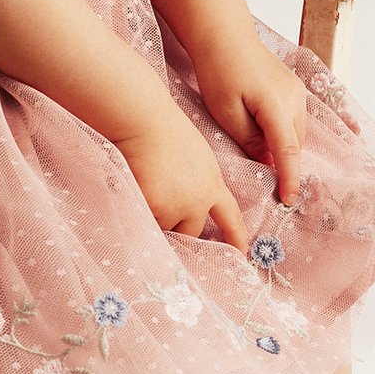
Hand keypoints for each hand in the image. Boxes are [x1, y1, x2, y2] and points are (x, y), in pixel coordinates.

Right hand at [111, 102, 249, 250]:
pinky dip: (137, 208)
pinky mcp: (154, 209)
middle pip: (192, 232)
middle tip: (163, 213)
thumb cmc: (165, 129)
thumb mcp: (197, 156)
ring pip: (163, 227)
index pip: (230, 217)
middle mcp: (199, 201)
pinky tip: (132, 186)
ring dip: (153, 215)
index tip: (241, 252)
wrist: (145, 121)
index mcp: (212, 184)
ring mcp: (176, 207)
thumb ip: (198, 181)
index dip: (236, 237)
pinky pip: (144, 220)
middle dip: (178, 227)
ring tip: (143, 186)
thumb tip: (189, 198)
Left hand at [192, 36, 313, 206]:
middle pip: (294, 144)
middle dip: (284, 164)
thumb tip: (267, 161)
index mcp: (277, 107)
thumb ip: (249, 141)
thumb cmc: (219, 72)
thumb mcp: (226, 113)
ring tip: (259, 155)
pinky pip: (293, 120)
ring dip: (283, 148)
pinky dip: (282, 133)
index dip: (290, 179)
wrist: (224, 36)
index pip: (289, 152)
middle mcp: (295, 99)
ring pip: (295, 133)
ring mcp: (298, 91)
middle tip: (266, 184)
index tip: (289, 201)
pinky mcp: (294, 87)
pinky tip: (263, 134)